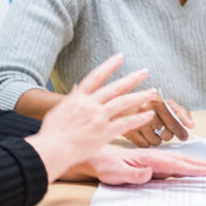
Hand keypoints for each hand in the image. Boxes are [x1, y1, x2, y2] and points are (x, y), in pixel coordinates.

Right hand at [25, 55, 156, 181]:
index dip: (109, 65)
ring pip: (124, 102)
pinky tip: (149, 114)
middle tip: (145, 72)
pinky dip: (139, 118)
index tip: (120, 57)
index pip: (96, 76)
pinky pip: (126, 123)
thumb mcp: (58, 110)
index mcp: (78, 98)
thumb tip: (76, 88)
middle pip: (115, 87)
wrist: (53, 149)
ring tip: (152, 92)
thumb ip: (71, 98)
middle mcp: (90, 104)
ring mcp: (99, 117)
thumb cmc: (52, 133)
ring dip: (140, 96)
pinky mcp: (105, 131)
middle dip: (132, 78)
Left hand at [84, 145, 205, 185]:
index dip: (193, 168)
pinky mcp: (153, 163)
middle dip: (204, 164)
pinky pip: (174, 165)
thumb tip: (150, 173)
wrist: (95, 157)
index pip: (176, 164)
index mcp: (149, 159)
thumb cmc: (104, 165)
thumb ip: (133, 173)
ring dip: (199, 164)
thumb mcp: (115, 173)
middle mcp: (155, 157)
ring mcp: (155, 160)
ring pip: (181, 161)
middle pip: (184, 160)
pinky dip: (188, 166)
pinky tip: (195, 169)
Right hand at [124, 94, 194, 146]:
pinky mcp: (128, 132)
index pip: (175, 122)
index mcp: (158, 102)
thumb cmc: (151, 105)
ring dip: (157, 139)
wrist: (125, 105)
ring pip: (156, 142)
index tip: (183, 136)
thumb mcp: (167, 104)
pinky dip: (147, 142)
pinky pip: (145, 145)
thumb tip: (191, 125)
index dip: (181, 132)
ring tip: (153, 131)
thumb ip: (182, 113)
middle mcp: (146, 111)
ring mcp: (136, 122)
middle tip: (163, 129)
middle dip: (168, 134)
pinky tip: (145, 134)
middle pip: (166, 135)